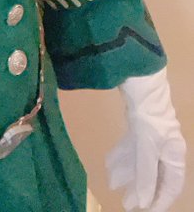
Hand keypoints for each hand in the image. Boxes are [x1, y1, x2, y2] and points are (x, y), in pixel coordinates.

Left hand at [106, 66, 185, 210]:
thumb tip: (143, 203)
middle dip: (140, 189)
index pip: (171, 185)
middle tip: (126, 203)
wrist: (142, 85)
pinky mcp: (139, 127)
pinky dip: (122, 157)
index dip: (161, 200)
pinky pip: (131, 148)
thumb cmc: (150, 119)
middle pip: (154, 174)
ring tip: (112, 184)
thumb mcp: (148, 149)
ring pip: (140, 161)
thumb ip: (146, 176)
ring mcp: (152, 137)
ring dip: (127, 173)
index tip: (146, 211)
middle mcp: (165, 147)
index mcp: (174, 155)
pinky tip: (109, 165)